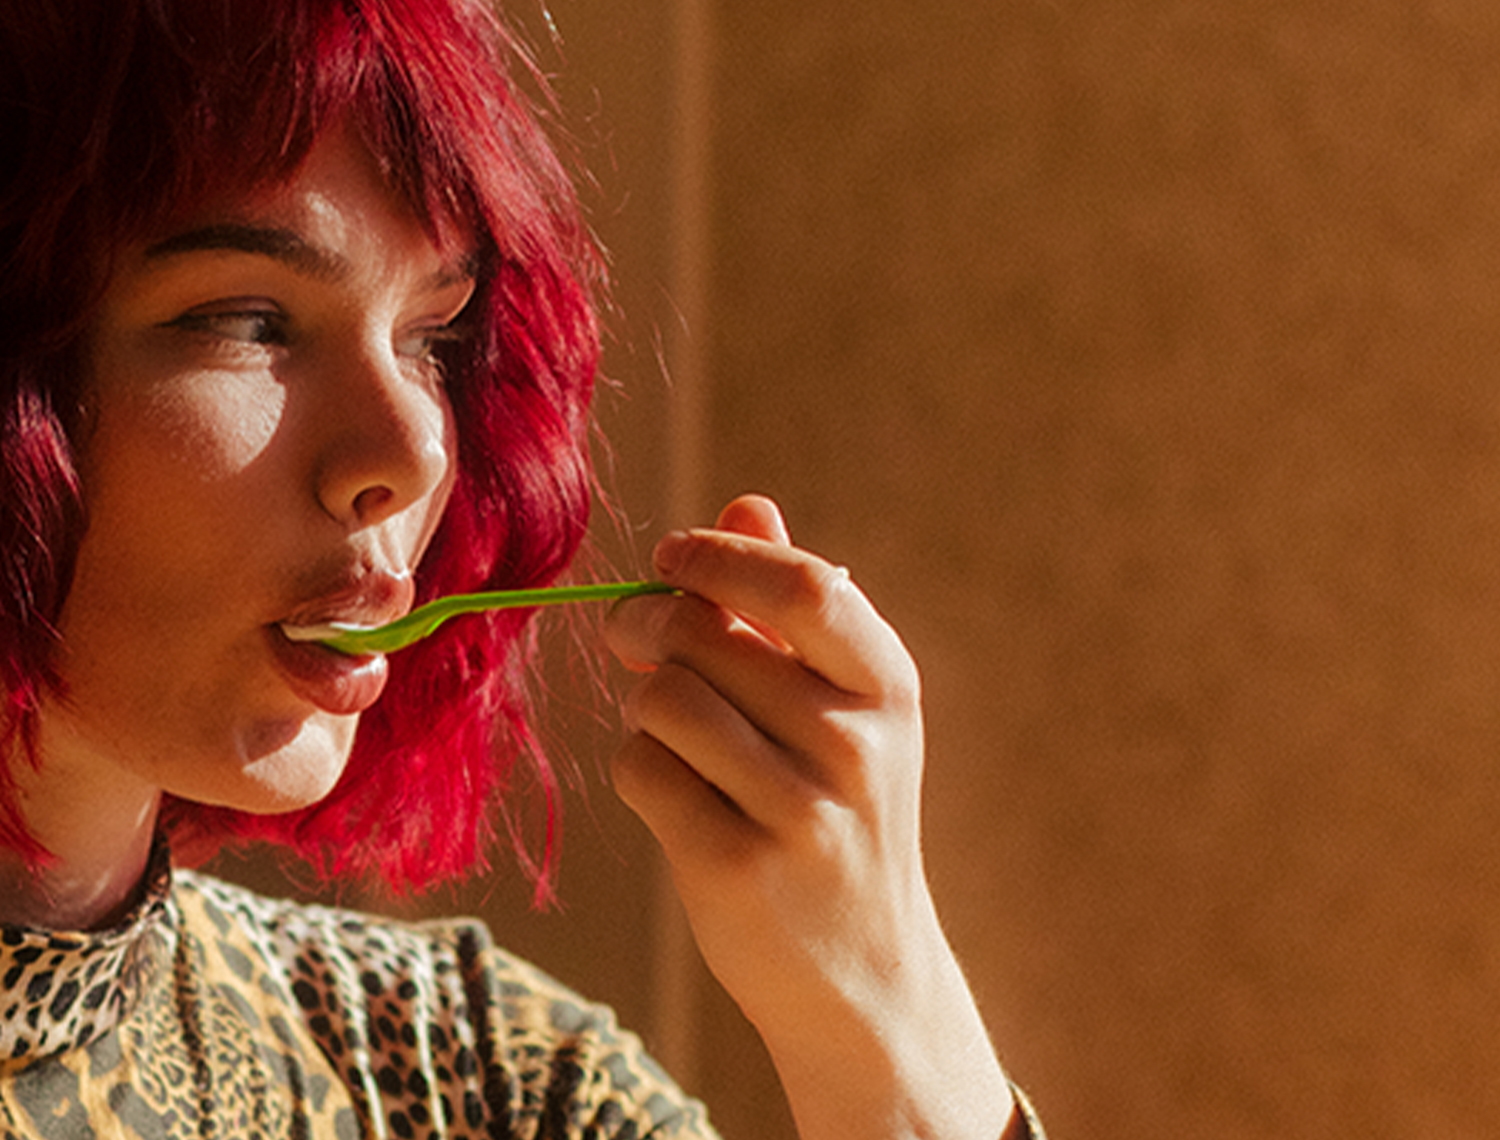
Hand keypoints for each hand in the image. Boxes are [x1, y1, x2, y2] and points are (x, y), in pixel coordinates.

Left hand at [603, 494, 1014, 1139]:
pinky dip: (639, 768)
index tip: (669, 555)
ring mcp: (799, 810)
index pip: (802, 585)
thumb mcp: (842, 708)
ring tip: (672, 730)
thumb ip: (791, 608)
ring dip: (645, 704)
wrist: (862, 971)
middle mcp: (855, 744)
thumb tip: (747, 505)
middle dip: (646, 621)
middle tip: (630, 632)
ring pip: (663, 699)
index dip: (719, 557)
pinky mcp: (736, 867)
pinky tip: (674, 793)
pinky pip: (641, 770)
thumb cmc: (837, 812)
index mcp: (887, 687)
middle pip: (704, 634)